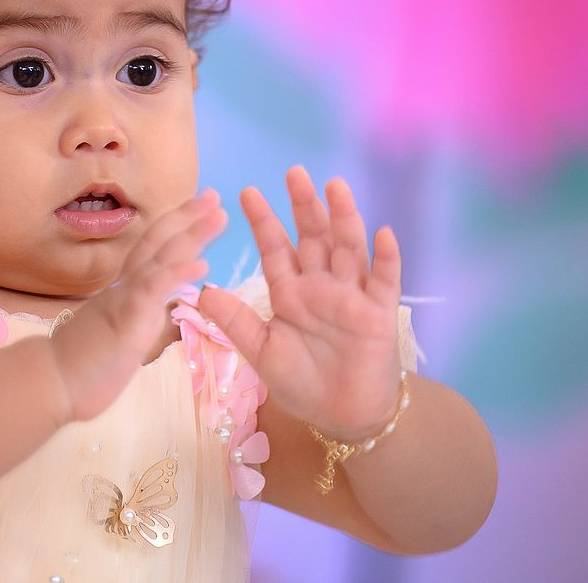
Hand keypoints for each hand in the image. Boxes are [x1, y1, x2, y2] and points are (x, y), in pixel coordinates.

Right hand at [49, 189, 226, 422]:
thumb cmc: (83, 364)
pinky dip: (177, 272)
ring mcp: (125, 299)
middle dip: (188, 216)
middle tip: (215, 195)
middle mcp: (126, 286)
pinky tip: (203, 262)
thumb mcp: (118, 333)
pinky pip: (153, 291)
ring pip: (159, 258)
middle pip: (159, 241)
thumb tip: (154, 308)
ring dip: (192, 235)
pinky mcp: (125, 320)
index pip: (153, 249)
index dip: (176, 226)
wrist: (51, 383)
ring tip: (219, 216)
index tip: (200, 207)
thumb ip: (137, 315)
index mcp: (126, 289)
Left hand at [198, 168, 402, 440]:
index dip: (262, 220)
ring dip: (344, 218)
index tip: (245, 192)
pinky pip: (386, 280)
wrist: (340, 415)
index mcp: (290, 292)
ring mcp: (352, 295)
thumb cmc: (300, 381)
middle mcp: (320, 285)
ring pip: (348, 248)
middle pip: (312, 237)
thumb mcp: (261, 351)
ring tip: (336, 187)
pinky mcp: (379, 313)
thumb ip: (235, 321)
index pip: (275, 248)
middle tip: (293, 172)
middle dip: (303, 205)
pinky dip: (386, 258)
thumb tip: (201, 291)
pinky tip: (383, 233)